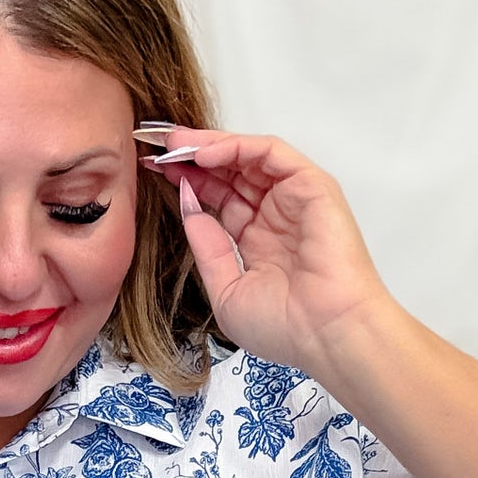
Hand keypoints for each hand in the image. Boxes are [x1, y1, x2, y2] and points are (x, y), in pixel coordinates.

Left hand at [144, 128, 396, 377]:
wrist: (326, 334)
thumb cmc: (285, 327)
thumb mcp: (227, 289)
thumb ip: (207, 248)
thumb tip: (188, 208)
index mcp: (257, 240)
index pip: (218, 199)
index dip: (186, 183)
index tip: (152, 173)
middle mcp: (275, 215)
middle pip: (229, 172)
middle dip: (191, 157)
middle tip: (155, 147)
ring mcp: (294, 198)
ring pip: (248, 157)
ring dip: (208, 146)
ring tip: (173, 143)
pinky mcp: (312, 186)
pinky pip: (270, 153)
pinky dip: (236, 147)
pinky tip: (203, 154)